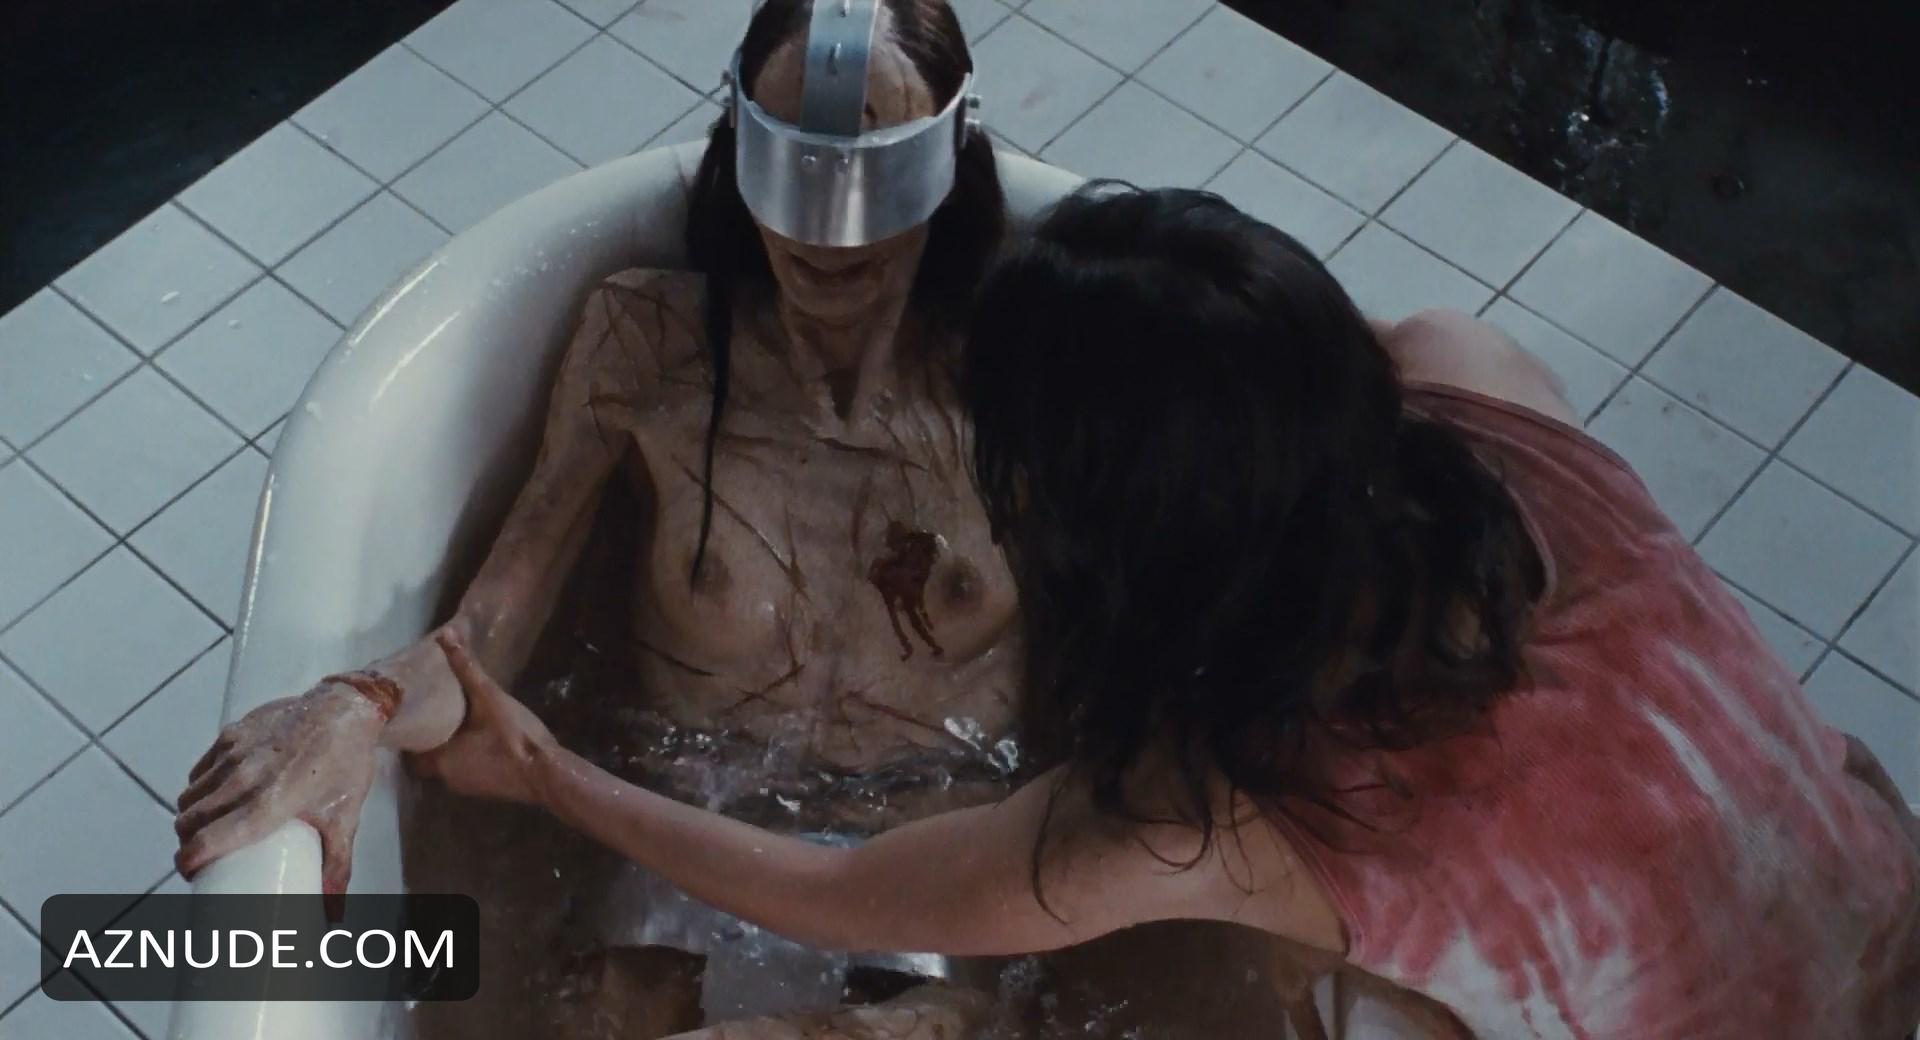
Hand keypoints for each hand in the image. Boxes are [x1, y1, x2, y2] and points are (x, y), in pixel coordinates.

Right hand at [175, 681, 384, 901]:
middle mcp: (244, 778)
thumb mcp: (344, 820)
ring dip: (191, 816)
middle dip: (188, 842)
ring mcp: (234, 753)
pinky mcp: (231, 734)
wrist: (347, 710)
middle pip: (189, 821)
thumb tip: (332, 914)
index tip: (192, 874)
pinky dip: (199, 788)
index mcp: (269, 804)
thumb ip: (337, 868)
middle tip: (202, 854)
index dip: (188, 862)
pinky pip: (199, 770)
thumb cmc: (347, 766)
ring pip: (189, 796)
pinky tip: (214, 797)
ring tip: (206, 827)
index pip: (207, 841)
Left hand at [410, 631, 558, 805]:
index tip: (416, 713)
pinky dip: (470, 756)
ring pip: (450, 765)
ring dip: (453, 748)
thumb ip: (466, 668)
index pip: (411, 752)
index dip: (413, 733)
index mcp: (440, 759)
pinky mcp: (487, 790)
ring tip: (458, 723)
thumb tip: (445, 634)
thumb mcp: (489, 698)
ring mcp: (468, 787)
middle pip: (430, 758)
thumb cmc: (513, 737)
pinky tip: (482, 740)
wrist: (547, 774)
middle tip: (437, 713)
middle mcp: (448, 778)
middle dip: (434, 737)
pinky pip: (468, 770)